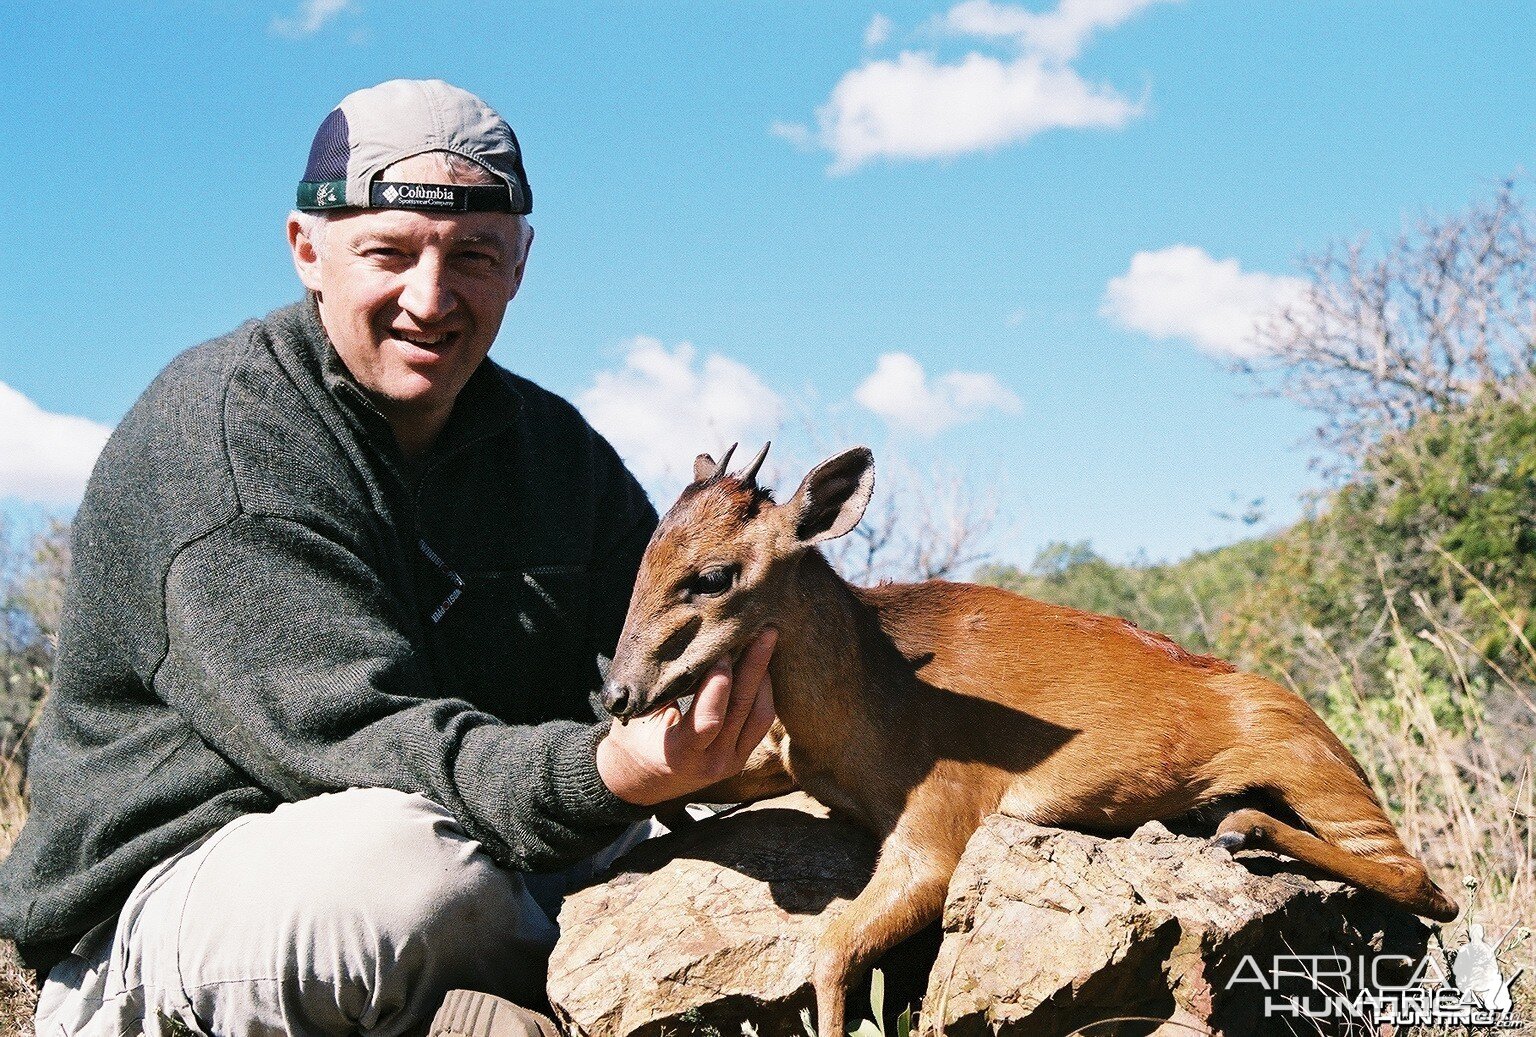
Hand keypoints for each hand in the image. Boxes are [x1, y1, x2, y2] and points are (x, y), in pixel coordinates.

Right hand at [596, 628, 777, 805]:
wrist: (640, 780)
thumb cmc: (633, 739)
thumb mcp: (639, 716)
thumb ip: (666, 688)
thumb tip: (692, 646)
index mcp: (679, 755)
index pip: (709, 719)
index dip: (718, 682)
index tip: (721, 649)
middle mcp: (711, 762)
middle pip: (741, 710)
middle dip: (754, 667)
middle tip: (763, 631)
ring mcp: (730, 761)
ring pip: (759, 715)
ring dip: (763, 676)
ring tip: (765, 642)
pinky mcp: (741, 756)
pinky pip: (761, 721)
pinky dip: (763, 691)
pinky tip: (760, 666)